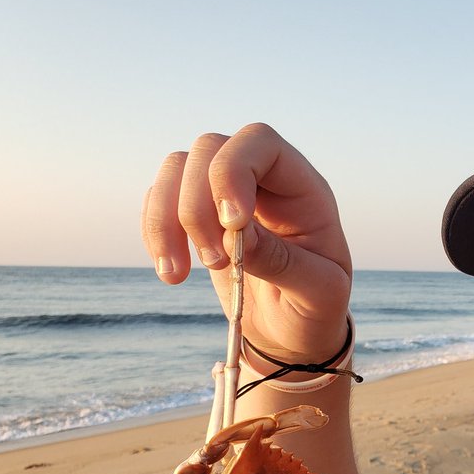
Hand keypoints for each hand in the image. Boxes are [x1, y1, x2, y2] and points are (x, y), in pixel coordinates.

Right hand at [142, 123, 350, 363]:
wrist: (293, 331)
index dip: (234, 170)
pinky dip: (155, 232)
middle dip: (197, 205)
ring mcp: (225, 193)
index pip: (261, 142)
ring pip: (176, 169)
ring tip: (178, 274)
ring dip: (166, 220)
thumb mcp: (318, 295)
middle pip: (210, 148)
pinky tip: (171, 272)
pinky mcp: (197, 215)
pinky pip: (159, 198)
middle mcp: (262, 180)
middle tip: (214, 262)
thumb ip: (284, 263)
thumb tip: (235, 237)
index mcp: (303, 189)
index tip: (232, 225)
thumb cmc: (315, 309)